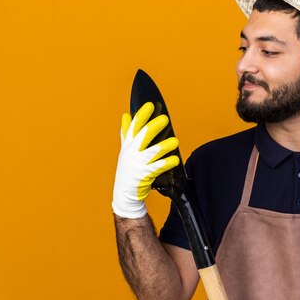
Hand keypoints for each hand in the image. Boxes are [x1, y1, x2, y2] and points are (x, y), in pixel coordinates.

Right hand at [112, 102, 179, 217]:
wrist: (124, 193)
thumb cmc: (128, 170)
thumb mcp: (125, 150)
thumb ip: (127, 133)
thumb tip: (126, 115)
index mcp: (128, 145)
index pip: (134, 127)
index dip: (142, 115)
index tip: (150, 106)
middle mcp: (131, 153)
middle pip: (142, 137)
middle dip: (153, 127)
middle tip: (164, 119)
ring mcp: (137, 164)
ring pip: (151, 153)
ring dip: (163, 146)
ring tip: (175, 141)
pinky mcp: (143, 176)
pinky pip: (156, 168)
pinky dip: (166, 164)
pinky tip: (175, 160)